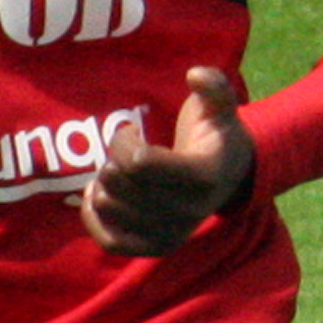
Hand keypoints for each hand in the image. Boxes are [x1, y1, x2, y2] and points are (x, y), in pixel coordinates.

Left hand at [81, 67, 255, 257]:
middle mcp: (187, 212)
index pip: (138, 163)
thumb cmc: (216, 135)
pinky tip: (96, 195)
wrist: (229, 178)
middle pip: (118, 182)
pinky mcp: (154, 248)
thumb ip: (213, 85)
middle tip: (124, 151)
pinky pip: (109, 241)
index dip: (124, 141)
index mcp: (202, 176)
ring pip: (108, 207)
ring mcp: (170, 234)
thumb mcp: (221, 106)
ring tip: (115, 172)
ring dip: (102, 183)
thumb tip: (194, 74)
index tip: (132, 132)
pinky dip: (93, 218)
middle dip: (112, 158)